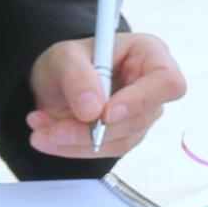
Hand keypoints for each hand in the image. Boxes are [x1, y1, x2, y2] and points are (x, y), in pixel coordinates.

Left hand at [29, 29, 184, 160]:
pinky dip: (71, 148)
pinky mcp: (123, 137)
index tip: (106, 114)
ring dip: (77, 142)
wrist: (54, 82)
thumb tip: (92, 110)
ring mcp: (140, 116)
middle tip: (55, 130)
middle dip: (95, 130)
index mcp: (150, 55)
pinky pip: (103, 151)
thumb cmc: (69, 61)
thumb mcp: (64, 57)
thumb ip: (77, 77)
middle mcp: (152, 88)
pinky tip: (46, 135)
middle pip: (140, 118)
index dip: (141, 101)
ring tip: (40, 131)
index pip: (166, 82)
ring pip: (120, 140)